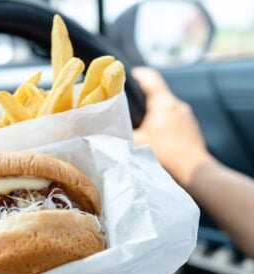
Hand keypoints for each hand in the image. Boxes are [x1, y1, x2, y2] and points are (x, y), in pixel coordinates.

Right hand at [132, 67, 212, 186]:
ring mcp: (187, 116)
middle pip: (157, 93)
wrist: (194, 171)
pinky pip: (173, 118)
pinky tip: (156, 136)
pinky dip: (163, 122)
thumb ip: (123, 135)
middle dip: (142, 98)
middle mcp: (177, 105)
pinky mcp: (191, 128)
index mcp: (164, 103)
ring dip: (153, 112)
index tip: (124, 77)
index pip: (149, 78)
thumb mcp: (138, 145)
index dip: (136, 75)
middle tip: (127, 106)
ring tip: (140, 124)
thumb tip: (107, 132)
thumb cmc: (166, 156)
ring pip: (165, 107)